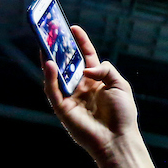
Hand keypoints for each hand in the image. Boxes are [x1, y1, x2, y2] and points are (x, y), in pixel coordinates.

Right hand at [42, 25, 139, 164]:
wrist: (118, 138)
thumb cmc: (123, 113)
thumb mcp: (120, 85)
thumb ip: (105, 70)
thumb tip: (86, 69)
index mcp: (96, 81)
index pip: (85, 57)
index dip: (80, 43)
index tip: (73, 28)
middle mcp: (82, 87)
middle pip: (67, 64)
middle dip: (59, 49)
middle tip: (52, 33)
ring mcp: (71, 97)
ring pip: (56, 75)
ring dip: (49, 60)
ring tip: (45, 44)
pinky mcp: (62, 109)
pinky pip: (52, 90)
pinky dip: (49, 77)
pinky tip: (49, 64)